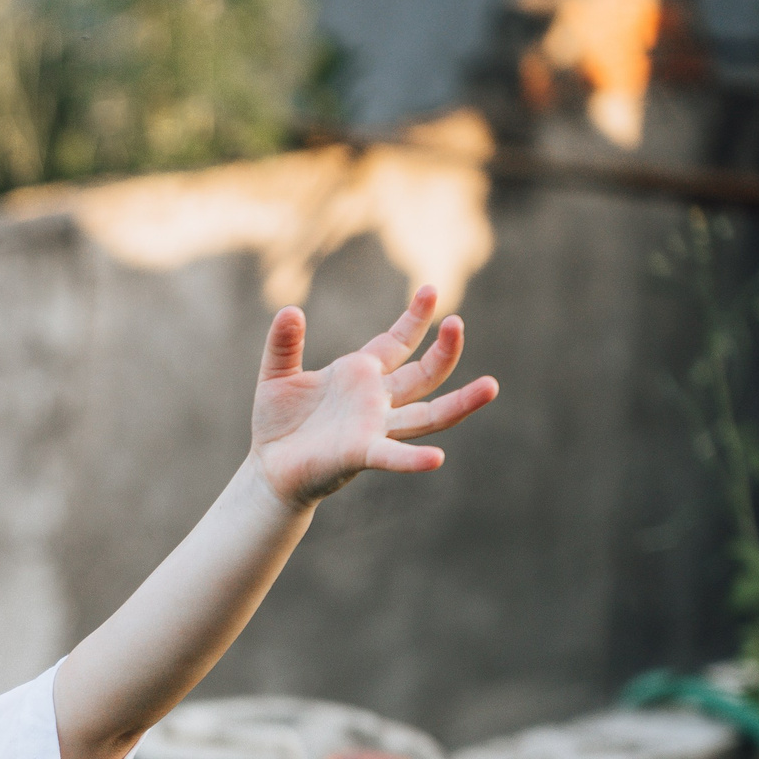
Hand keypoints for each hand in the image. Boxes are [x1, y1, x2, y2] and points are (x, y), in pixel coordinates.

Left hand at [248, 287, 499, 508]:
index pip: (398, 342)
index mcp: (362, 375)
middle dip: (444, 350)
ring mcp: (374, 429)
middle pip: (424, 374)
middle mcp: (377, 401)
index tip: (430, 290)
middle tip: (456, 323)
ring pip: (428, 416)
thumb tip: (289, 310)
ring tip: (491, 387)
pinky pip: (392, 455)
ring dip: (460, 403)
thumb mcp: (276, 375)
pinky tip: (437, 458)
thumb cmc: (278, 423)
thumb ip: (283, 345)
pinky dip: (414, 459)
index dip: (415, 318)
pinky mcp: (360, 454)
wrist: (268, 468)